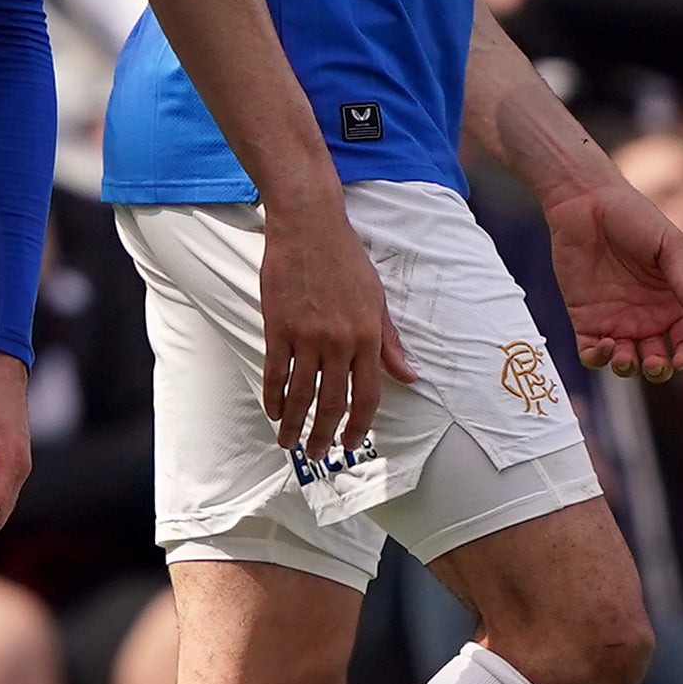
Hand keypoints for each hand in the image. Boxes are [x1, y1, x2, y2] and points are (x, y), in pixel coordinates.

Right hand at [259, 202, 415, 460]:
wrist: (309, 226)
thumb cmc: (346, 259)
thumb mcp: (377, 300)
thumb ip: (390, 342)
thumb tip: (409, 376)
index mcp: (368, 337)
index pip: (367, 394)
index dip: (359, 424)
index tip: (351, 444)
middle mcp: (338, 341)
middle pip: (331, 401)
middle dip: (325, 434)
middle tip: (319, 457)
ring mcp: (305, 335)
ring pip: (301, 392)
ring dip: (295, 423)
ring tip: (289, 443)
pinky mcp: (277, 325)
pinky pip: (275, 370)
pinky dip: (273, 394)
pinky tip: (273, 410)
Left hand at [548, 180, 682, 380]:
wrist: (585, 202)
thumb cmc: (632, 217)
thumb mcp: (668, 245)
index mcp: (671, 303)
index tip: (682, 360)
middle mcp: (645, 317)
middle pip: (657, 358)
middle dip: (657, 370)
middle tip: (653, 363)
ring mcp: (614, 318)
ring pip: (625, 360)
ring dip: (627, 368)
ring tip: (623, 354)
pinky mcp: (584, 316)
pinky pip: (590, 350)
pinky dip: (596, 358)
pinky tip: (602, 346)